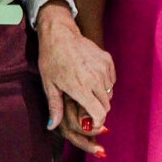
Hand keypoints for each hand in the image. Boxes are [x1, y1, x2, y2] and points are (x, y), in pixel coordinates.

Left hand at [36, 2, 113, 155]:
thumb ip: (55, 107)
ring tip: (86, 90)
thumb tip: (52, 126)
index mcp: (81, 88)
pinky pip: (111, 81)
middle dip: (97, 110)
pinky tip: (92, 78)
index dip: (97, 122)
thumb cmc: (51, 60)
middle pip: (106, 106)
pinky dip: (105, 84)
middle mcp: (95, 79)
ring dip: (100, 97)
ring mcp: (103, 69)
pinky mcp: (107, 60)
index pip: (99, 114)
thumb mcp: (49, 85)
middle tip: (84, 105)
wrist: (60, 34)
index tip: (90, 122)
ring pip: (109, 93)